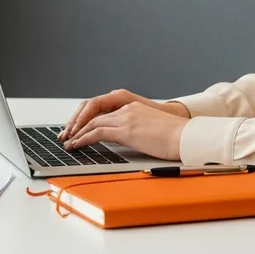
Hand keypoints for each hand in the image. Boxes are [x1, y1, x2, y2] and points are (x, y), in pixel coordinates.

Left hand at [58, 89, 188, 141]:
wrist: (187, 136)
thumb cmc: (176, 137)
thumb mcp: (154, 130)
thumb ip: (140, 131)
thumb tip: (134, 141)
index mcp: (134, 107)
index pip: (104, 112)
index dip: (89, 121)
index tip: (79, 130)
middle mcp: (127, 109)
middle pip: (94, 114)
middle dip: (78, 126)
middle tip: (67, 136)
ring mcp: (126, 118)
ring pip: (92, 123)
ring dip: (77, 133)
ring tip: (68, 143)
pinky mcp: (126, 130)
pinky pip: (97, 132)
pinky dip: (83, 139)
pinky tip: (77, 145)